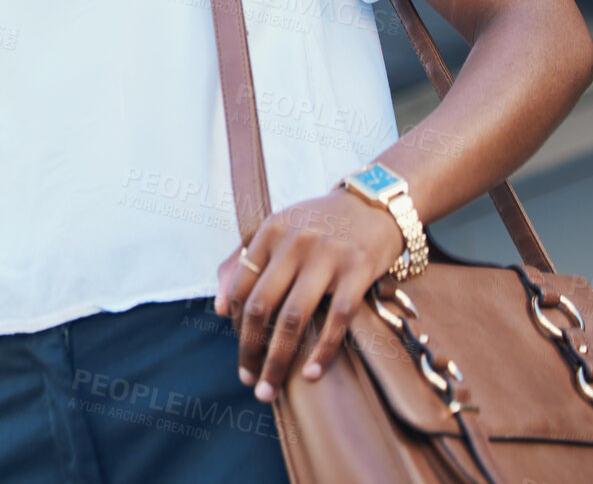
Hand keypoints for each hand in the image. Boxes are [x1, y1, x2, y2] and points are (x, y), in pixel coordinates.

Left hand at [213, 188, 405, 402]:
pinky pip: (335, 320)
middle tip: (248, 380)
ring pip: (292, 318)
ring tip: (269, 387)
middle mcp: (293, 243)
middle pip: (261, 306)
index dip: (235, 323)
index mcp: (269, 232)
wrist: (374, 204)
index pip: (240, 285)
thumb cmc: (319, 222)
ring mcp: (326, 258)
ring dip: (278, 359)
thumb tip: (218, 308)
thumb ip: (243, 261)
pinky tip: (312, 374)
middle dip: (249, 349)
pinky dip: (322, 351)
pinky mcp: (357, 272)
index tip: (239, 348)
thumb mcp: (278, 229)